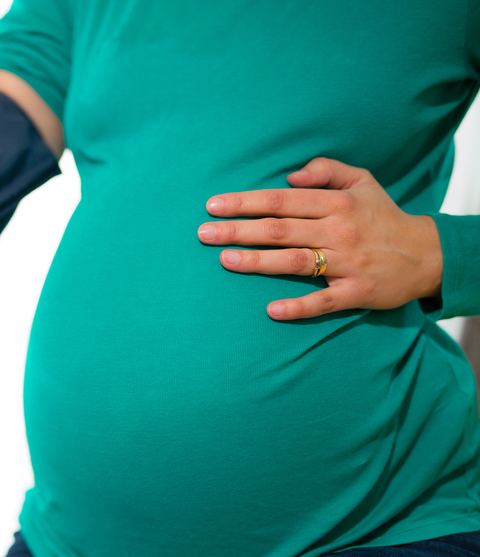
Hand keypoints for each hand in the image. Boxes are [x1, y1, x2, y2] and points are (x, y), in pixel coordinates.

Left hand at [197, 157, 443, 320]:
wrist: (427, 255)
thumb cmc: (383, 216)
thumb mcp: (362, 181)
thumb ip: (326, 170)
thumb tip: (290, 174)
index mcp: (336, 203)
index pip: (281, 200)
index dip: (246, 202)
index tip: (213, 205)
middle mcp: (339, 231)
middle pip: (279, 229)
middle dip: (238, 230)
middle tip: (203, 233)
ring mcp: (347, 263)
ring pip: (295, 261)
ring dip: (257, 261)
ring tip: (225, 260)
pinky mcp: (356, 293)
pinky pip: (323, 302)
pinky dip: (298, 307)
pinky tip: (271, 310)